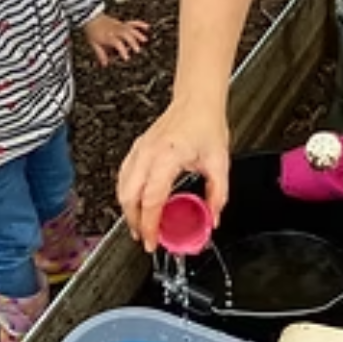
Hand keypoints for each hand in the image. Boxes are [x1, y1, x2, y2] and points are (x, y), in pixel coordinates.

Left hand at [84, 15, 149, 65]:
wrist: (90, 17)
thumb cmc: (92, 31)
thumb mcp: (94, 44)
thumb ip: (101, 54)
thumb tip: (105, 64)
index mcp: (108, 36)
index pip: (117, 43)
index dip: (122, 50)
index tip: (126, 58)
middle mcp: (115, 31)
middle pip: (126, 35)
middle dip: (133, 42)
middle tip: (137, 50)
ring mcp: (119, 26)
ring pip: (130, 28)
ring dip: (138, 34)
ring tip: (145, 40)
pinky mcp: (122, 23)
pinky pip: (132, 22)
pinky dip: (140, 24)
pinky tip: (147, 27)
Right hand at [117, 99, 229, 249]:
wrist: (197, 100)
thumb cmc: (206, 124)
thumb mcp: (219, 162)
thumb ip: (218, 194)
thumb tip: (213, 217)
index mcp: (167, 156)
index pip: (151, 199)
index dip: (150, 225)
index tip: (153, 240)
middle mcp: (148, 153)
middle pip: (129, 196)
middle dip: (134, 222)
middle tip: (146, 237)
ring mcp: (140, 149)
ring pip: (122, 187)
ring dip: (129, 209)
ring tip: (141, 225)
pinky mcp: (138, 147)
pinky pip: (124, 175)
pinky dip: (127, 193)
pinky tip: (137, 202)